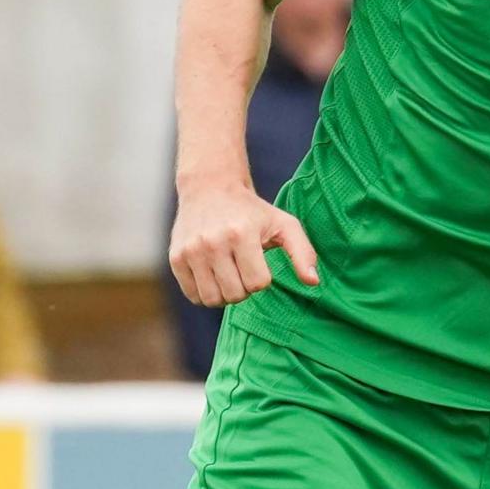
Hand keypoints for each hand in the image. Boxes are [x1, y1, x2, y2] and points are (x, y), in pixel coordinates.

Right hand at [169, 181, 314, 307]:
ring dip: (225, 294)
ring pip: (212, 299)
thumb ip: (303, 252)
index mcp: (242, 234)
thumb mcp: (284, 224)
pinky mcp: (176, 257)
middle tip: (243, 270)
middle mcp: (213, 242)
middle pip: (235, 295)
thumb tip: (313, 282)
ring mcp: (191, 250)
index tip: (258, 262)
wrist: (209, 188)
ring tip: (228, 275)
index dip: (262, 279)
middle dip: (244, 288)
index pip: (257, 284)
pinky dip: (205, 293)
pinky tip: (212, 275)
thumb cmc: (252, 211)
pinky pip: (193, 296)